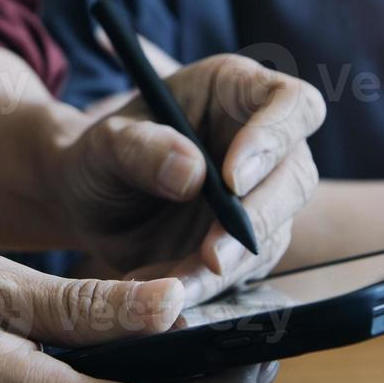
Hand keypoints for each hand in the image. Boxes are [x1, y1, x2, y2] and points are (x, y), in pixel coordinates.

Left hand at [52, 51, 326, 301]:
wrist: (87, 205)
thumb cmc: (99, 156)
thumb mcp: (105, 145)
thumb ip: (142, 149)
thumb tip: (194, 175)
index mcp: (236, 91)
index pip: (293, 104)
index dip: (276, 138)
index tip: (231, 181)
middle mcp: (262, 143)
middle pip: (296, 177)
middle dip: (257, 220)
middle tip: (212, 256)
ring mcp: (260, 197)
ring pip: (274, 234)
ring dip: (226, 266)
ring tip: (169, 283)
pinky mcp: (247, 245)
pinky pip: (244, 272)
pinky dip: (207, 287)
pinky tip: (165, 291)